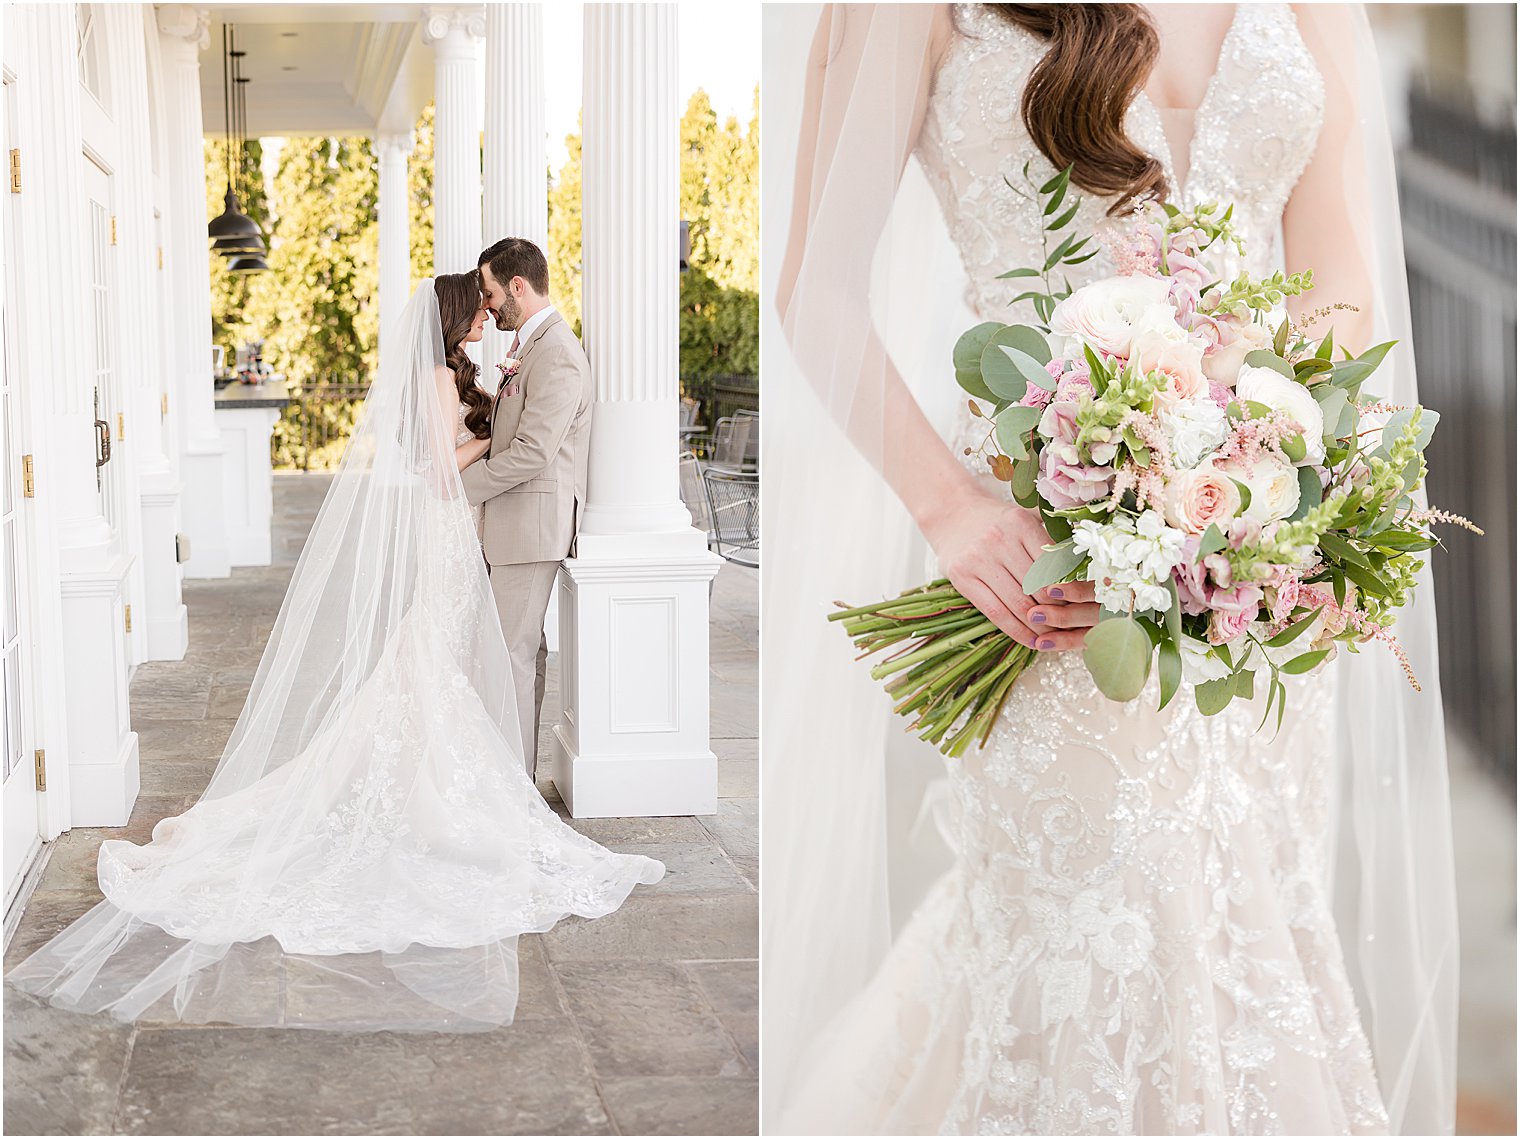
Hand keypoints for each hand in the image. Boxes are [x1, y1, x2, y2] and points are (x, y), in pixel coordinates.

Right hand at [920, 489, 1098, 650]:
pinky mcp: (962, 578)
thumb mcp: (1025, 520)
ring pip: (1018, 604)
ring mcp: (978, 560)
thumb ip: (1051, 542)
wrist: (951, 513)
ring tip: (1054, 636)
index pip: (1054, 567)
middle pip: (1038, 588)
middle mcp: (998, 540)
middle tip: (1073, 626)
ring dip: (1040, 627)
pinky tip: (1031, 640)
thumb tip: (1084, 577)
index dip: (1070, 591)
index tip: (1082, 606)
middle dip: (1058, 613)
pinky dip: (1017, 631)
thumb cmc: (997, 521)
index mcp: (1020, 523)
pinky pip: (996, 613)